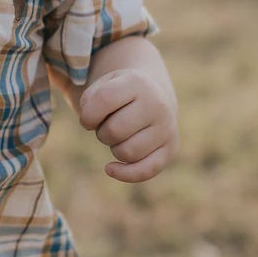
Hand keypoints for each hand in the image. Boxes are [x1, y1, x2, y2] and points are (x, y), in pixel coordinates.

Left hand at [78, 68, 177, 182]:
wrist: (153, 96)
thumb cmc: (119, 95)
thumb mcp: (101, 86)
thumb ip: (88, 100)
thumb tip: (87, 122)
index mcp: (137, 82)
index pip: (103, 100)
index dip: (87, 115)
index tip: (89, 118)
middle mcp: (157, 104)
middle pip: (114, 131)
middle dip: (102, 132)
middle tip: (109, 125)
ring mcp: (166, 127)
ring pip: (126, 152)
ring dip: (114, 148)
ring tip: (120, 135)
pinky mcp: (170, 149)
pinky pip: (145, 171)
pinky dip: (125, 174)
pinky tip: (110, 168)